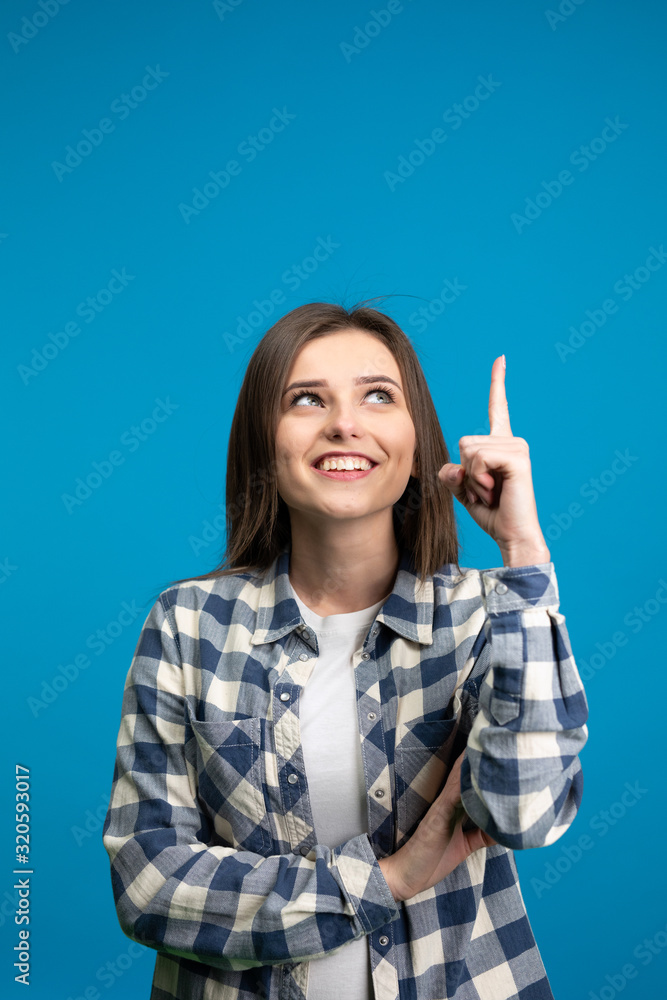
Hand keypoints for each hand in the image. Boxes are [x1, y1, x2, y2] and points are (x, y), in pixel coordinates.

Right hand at [379, 752, 496, 902]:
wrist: (405, 876)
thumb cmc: (431, 860)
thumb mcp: (464, 846)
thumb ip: (482, 835)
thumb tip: (507, 828)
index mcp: (455, 806)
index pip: (472, 781)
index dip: (484, 766)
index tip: (502, 752)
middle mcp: (449, 801)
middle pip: (467, 773)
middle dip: (481, 758)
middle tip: (499, 740)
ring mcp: (442, 806)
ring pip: (460, 778)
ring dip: (473, 764)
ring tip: (490, 746)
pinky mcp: (437, 816)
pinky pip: (451, 795)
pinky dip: (462, 783)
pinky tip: (471, 771)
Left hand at [437, 356, 550, 566]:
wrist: (512, 535)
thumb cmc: (492, 514)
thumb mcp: (463, 490)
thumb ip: (452, 474)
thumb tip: (451, 468)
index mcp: (501, 445)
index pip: (498, 408)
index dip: (498, 383)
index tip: (501, 359)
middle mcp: (512, 441)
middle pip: (464, 441)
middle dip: (465, 471)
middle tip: (486, 490)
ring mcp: (517, 447)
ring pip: (468, 451)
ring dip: (472, 479)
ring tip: (491, 492)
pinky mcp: (517, 458)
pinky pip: (478, 460)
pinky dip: (478, 480)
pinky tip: (494, 491)